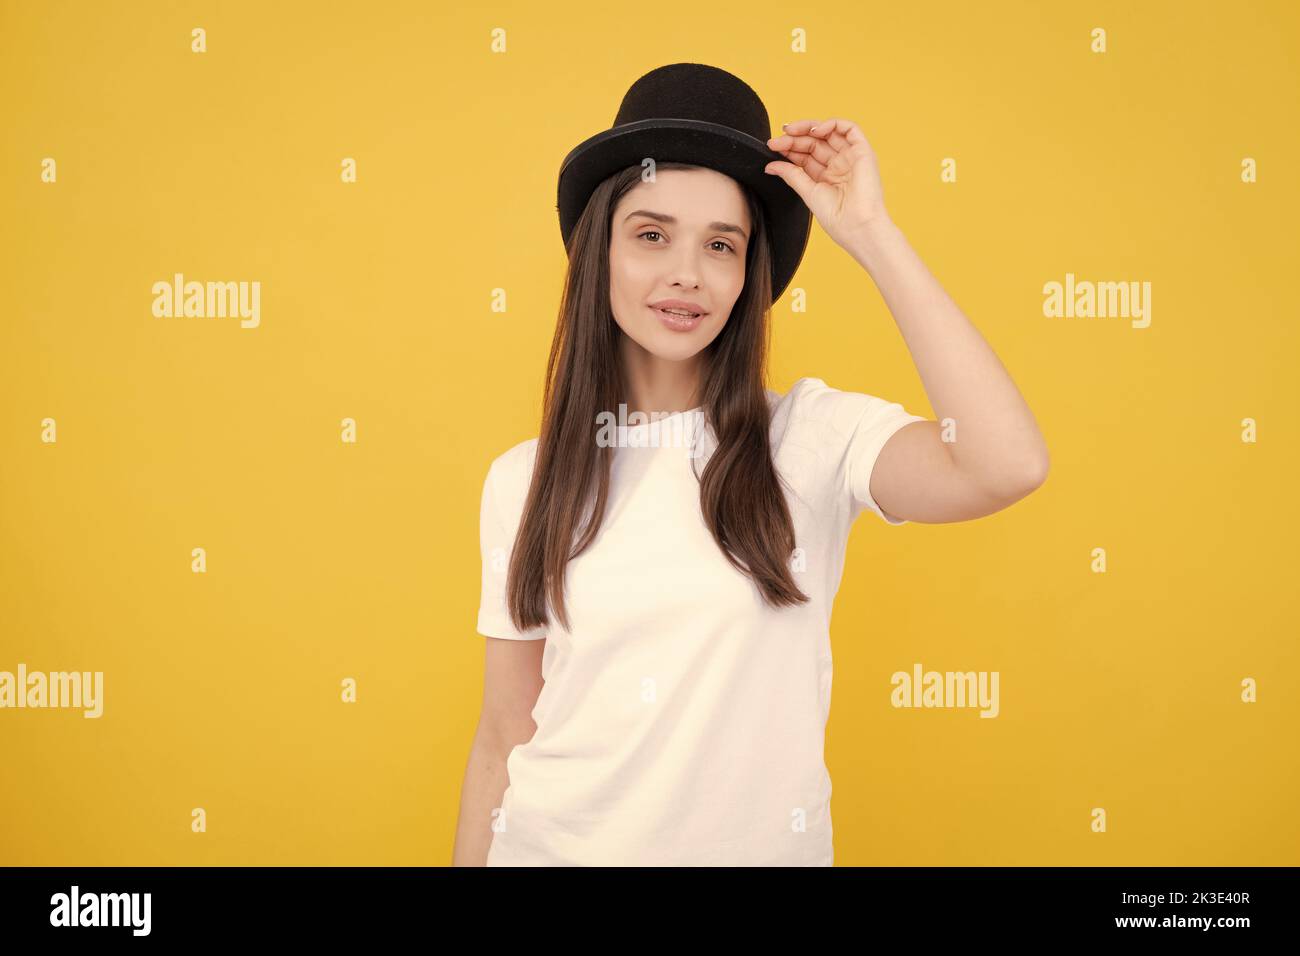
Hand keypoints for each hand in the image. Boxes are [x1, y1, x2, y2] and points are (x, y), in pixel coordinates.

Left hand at [764, 119, 890, 247]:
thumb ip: (791, 176)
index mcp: (827, 177)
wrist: (857, 227)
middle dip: (794, 138)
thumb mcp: (808, 193)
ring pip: (829, 132)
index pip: (806, 155)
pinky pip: (850, 129)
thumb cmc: (838, 219)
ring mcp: (851, 157)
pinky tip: (814, 130)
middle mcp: (839, 165)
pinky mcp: (863, 152)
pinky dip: (832, 124)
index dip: (789, 149)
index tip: (772, 147)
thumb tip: (771, 166)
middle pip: (815, 142)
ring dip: (808, 127)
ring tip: (791, 131)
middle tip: (776, 141)